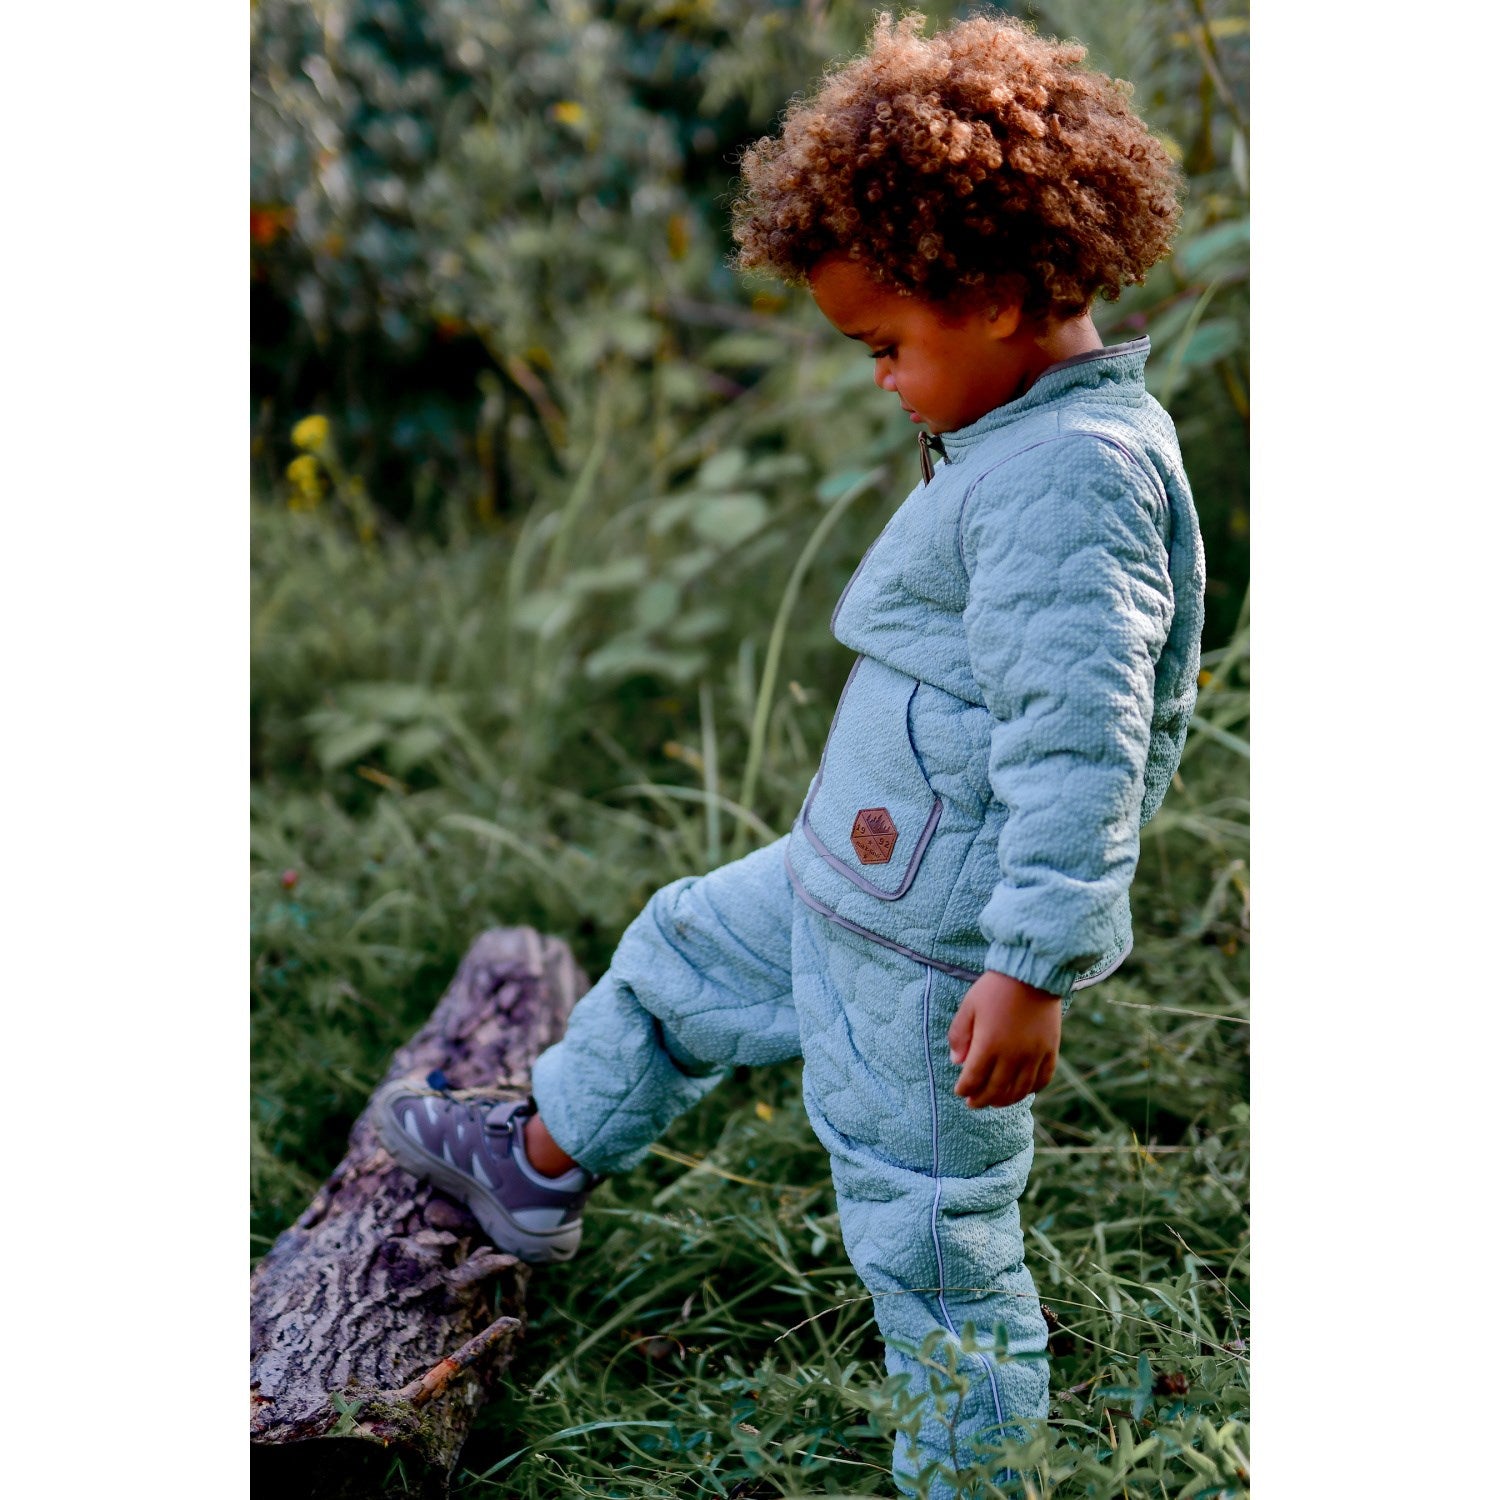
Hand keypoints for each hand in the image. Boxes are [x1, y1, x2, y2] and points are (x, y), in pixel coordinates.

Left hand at [948, 970, 1060, 1108]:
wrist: (1032, 973)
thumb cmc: (995, 988)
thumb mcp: (969, 1007)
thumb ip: (959, 1035)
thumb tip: (956, 1062)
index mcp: (989, 1044)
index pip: (974, 1078)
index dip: (965, 1089)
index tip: (960, 1092)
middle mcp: (1013, 1055)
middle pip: (996, 1089)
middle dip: (982, 1100)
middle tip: (973, 1104)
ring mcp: (1034, 1054)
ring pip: (1020, 1089)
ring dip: (1006, 1100)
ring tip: (995, 1102)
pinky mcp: (1050, 1050)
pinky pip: (1043, 1079)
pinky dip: (1032, 1089)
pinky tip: (1023, 1091)